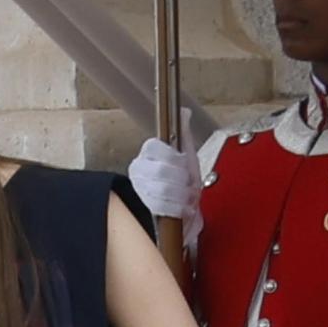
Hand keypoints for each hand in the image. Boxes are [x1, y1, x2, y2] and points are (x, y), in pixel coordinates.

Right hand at [127, 107, 203, 249]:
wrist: (180, 214)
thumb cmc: (182, 184)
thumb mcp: (186, 155)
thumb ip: (184, 133)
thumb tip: (184, 112)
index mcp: (148, 154)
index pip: (154, 147)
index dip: (174, 158)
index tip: (184, 164)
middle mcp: (138, 171)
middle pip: (160, 171)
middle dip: (182, 180)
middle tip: (189, 185)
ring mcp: (139, 190)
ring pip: (162, 190)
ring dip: (182, 196)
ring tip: (188, 199)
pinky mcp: (144, 210)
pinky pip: (161, 208)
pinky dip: (178, 209)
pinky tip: (184, 210)